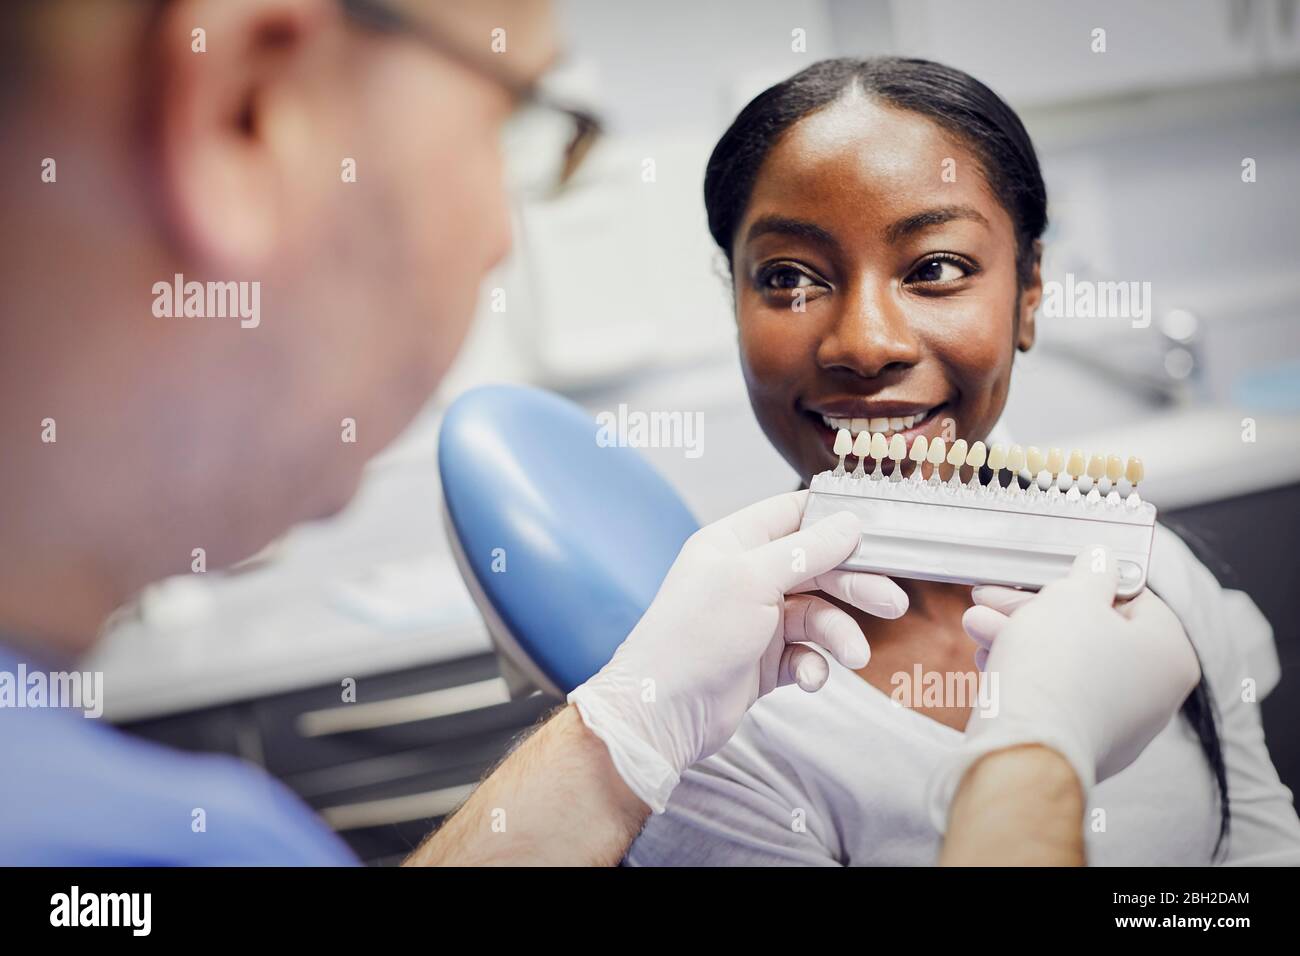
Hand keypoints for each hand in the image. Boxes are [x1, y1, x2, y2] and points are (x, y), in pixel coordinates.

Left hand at [568, 490, 907, 811]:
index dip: (835, 521)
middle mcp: (746, 577)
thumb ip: (807, 550)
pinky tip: (806, 679)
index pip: (793, 514)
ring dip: (839, 635)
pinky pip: (805, 655)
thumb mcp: (753, 579)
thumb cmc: (695, 636)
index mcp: (735, 543)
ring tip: (853, 657)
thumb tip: (850, 523)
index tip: (878, 532)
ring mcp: (756, 620)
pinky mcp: (763, 661)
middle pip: (817, 568)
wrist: (663, 711)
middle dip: (855, 585)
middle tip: (892, 603)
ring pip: (817, 616)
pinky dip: (813, 666)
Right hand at [927, 547, 1200, 830]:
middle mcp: (1154, 694)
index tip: (1047, 574)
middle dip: (1031, 611)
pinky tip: (988, 660)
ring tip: (975, 625)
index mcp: (1169, 654)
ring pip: (1066, 664)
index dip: (1082, 581)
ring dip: (1017, 638)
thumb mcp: (1073, 597)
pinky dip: (1024, 674)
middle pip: (1091, 632)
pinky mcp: (1081, 745)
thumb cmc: (1057, 664)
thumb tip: (1102, 558)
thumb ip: (1090, 573)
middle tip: (991, 596)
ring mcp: (1118, 726)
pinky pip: (1055, 697)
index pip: (1132, 600)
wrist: (1024, 747)